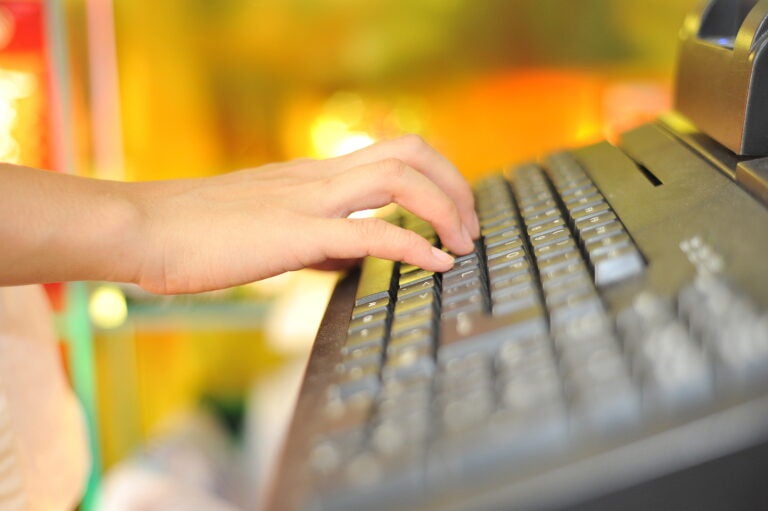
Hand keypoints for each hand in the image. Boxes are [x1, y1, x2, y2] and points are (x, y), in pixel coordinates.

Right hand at [128, 135, 478, 292]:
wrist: (145, 229)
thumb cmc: (198, 233)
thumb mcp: (270, 228)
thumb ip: (319, 238)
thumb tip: (355, 256)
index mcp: (313, 174)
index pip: (392, 152)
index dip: (435, 176)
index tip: (451, 211)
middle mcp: (318, 176)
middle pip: (410, 151)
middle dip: (453, 183)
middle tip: (469, 226)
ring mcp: (308, 199)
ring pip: (399, 178)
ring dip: (444, 208)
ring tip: (462, 244)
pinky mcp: (295, 232)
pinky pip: (370, 231)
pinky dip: (413, 246)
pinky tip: (436, 266)